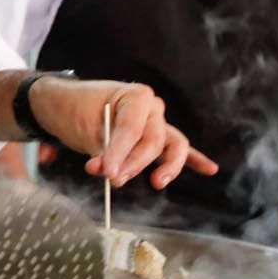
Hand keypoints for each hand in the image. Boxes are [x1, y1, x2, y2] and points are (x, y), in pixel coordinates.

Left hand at [29, 78, 218, 188]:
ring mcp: (157, 122)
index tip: (106, 171)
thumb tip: (108, 172)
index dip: (120, 152)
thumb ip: (101, 152)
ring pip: (170, 146)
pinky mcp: (155, 136)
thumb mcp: (83, 129)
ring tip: (157, 182)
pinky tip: (209, 169)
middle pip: (153, 141)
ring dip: (165, 167)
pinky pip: (176, 148)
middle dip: (133, 164)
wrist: (68, 102)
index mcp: (136, 96)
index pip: (133, 129)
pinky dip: (193, 159)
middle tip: (112, 178)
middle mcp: (152, 108)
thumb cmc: (75, 110)